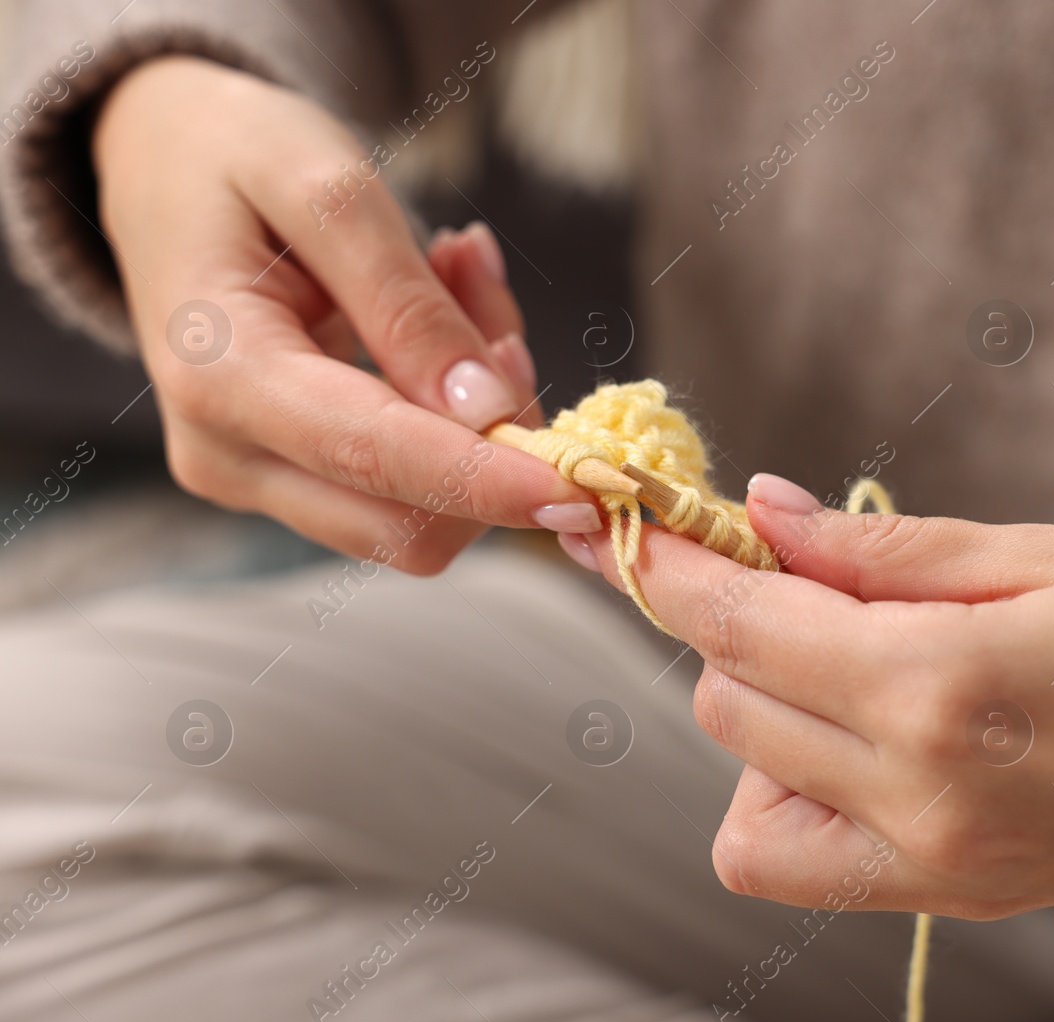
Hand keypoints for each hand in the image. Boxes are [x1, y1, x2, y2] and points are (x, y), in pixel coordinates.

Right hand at [94, 57, 599, 572]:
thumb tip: (485, 412)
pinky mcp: (289, 482)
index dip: (490, 481)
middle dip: (495, 443)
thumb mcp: (327, 187)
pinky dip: (456, 422)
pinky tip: (441, 324)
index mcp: (219, 375)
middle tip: (492, 297)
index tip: (584, 488)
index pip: (376, 458)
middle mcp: (226, 455)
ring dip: (481, 423)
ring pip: (421, 514)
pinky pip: (407, 488)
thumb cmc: (235, 155)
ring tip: (456, 282)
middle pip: (406, 525)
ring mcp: (254, 479)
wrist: (160, 164)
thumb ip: (405, 302)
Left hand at [569, 476, 1053, 931]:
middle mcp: (926, 799)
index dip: (675, 569)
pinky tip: (862, 733)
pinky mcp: (964, 902)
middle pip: (730, 707)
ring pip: (752, 796)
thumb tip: (770, 513)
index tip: (631, 523)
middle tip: (792, 563)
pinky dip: (795, 796)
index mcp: (949, 690)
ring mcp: (942, 869)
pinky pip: (813, 866)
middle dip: (729, 623)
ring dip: (758, 710)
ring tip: (842, 651)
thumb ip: (895, 551)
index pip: (747, 628)